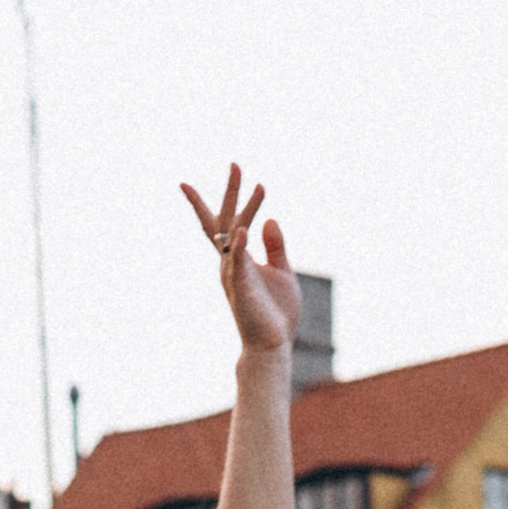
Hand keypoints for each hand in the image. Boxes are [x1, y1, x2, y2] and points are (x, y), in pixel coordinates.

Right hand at [182, 165, 297, 363]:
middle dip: (230, 191)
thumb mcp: (282, 271)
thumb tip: (270, 219)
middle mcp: (230, 262)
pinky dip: (240, 244)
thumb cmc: (276, 312)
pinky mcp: (241, 288)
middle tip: (236, 164)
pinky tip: (246, 227)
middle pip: (224, 219)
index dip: (230, 196)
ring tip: (258, 186)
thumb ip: (276, 246)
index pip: (227, 222)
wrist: (273, 344)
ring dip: (245, 209)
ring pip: (233, 234)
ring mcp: (233, 274)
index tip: (237, 170)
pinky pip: (238, 261)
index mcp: (238, 258)